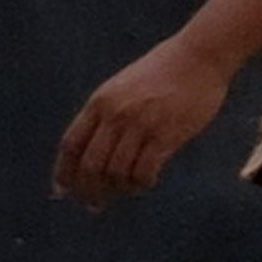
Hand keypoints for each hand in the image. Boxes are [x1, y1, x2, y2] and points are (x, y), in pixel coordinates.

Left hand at [53, 35, 233, 206]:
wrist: (199, 56)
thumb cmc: (163, 71)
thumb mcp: (123, 87)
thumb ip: (107, 113)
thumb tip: (95, 148)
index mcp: (100, 102)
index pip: (71, 144)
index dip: (63, 172)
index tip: (62, 191)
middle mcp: (115, 114)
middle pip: (90, 165)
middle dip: (89, 191)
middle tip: (95, 205)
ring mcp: (140, 125)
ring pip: (117, 173)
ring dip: (119, 189)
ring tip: (127, 191)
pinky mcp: (165, 134)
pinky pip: (145, 172)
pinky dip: (142, 184)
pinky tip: (147, 182)